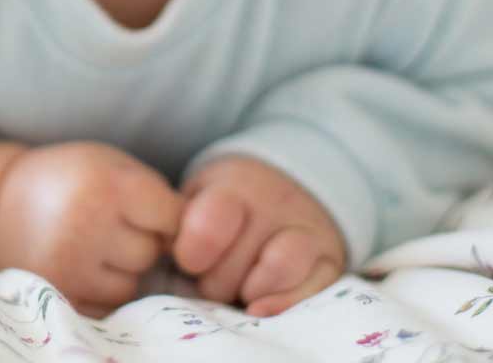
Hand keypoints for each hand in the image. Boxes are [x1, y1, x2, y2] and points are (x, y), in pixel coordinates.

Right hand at [0, 140, 182, 318]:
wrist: (1, 201)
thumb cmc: (72, 179)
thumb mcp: (112, 164)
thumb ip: (156, 195)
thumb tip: (193, 245)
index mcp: (107, 184)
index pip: (174, 218)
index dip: (165, 215)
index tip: (145, 209)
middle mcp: (87, 224)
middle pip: (151, 253)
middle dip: (140, 241)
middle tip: (108, 222)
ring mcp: (69, 263)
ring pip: (131, 285)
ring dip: (121, 270)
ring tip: (92, 243)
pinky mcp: (57, 292)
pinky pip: (106, 305)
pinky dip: (100, 289)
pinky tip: (81, 263)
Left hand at [170, 155, 345, 316]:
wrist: (290, 185)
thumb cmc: (230, 203)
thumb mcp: (200, 196)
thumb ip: (179, 223)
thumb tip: (162, 248)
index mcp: (234, 187)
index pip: (210, 224)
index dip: (193, 252)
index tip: (189, 259)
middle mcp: (275, 204)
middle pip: (235, 263)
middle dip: (216, 280)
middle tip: (214, 273)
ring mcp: (306, 230)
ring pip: (278, 269)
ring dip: (249, 291)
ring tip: (240, 288)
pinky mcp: (329, 261)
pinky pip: (311, 290)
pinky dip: (283, 305)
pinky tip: (260, 307)